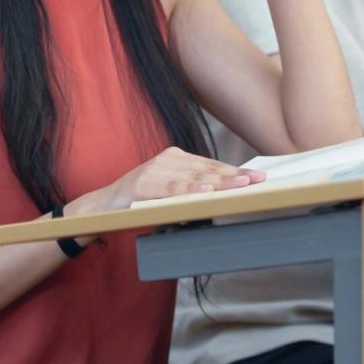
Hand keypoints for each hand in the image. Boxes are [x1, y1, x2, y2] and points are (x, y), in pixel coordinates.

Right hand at [75, 146, 264, 217]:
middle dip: (234, 176)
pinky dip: (190, 190)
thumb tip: (226, 196)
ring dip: (219, 182)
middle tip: (257, 180)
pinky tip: (206, 192)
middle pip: (207, 169)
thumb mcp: (171, 192)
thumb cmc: (142, 201)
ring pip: (193, 177)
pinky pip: (171, 188)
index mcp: (176, 158)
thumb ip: (193, 190)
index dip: (235, 171)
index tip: (257, 177)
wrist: (105, 205)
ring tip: (240, 185)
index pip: (211, 165)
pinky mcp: (143, 183)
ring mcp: (155, 169)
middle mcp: (168, 159)